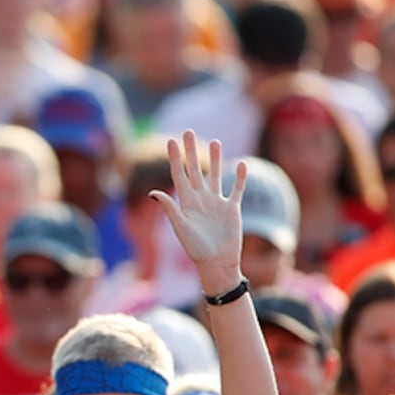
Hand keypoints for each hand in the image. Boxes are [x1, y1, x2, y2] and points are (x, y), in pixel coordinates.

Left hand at [150, 131, 246, 281]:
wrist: (217, 264)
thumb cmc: (196, 249)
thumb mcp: (180, 227)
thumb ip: (169, 208)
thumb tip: (152, 192)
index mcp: (186, 203)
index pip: (178, 174)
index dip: (174, 158)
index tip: (170, 140)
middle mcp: (200, 200)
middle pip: (195, 170)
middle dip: (190, 151)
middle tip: (187, 131)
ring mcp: (217, 203)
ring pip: (215, 175)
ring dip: (215, 159)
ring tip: (214, 141)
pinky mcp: (232, 210)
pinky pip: (237, 190)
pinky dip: (240, 178)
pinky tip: (241, 163)